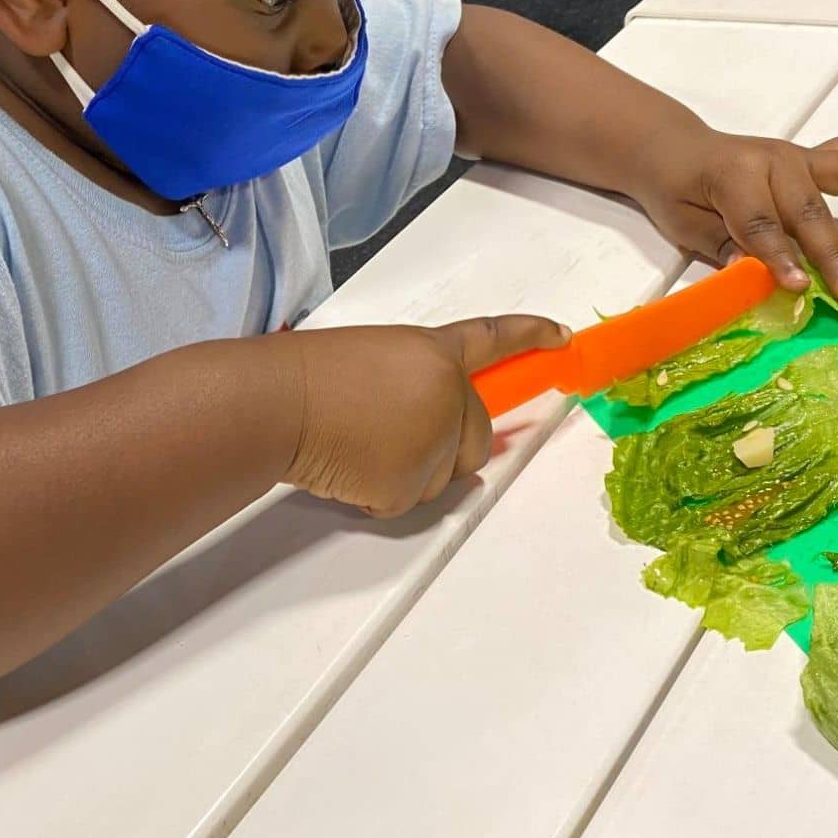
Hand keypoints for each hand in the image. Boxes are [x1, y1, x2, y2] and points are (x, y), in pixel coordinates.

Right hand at [279, 314, 569, 517]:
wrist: (277, 405)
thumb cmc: (308, 378)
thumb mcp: (375, 359)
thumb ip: (419, 383)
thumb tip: (444, 433)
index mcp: (432, 352)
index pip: (492, 339)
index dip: (529, 336)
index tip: (560, 337)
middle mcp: (446, 392)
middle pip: (478, 438)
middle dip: (447, 450)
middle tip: (389, 439)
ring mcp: (434, 438)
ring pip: (443, 477)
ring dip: (407, 473)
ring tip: (356, 444)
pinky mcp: (412, 481)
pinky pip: (408, 501)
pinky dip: (378, 495)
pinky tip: (348, 466)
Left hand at [633, 124, 837, 300]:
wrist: (672, 149)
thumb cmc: (675, 189)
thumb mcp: (684, 223)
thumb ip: (721, 245)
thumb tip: (753, 274)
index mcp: (734, 174)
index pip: (762, 224)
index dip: (779, 259)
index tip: (800, 288)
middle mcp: (771, 159)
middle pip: (807, 211)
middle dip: (829, 254)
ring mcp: (792, 156)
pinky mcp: (804, 159)